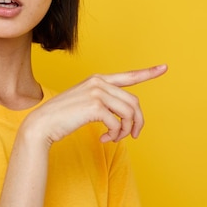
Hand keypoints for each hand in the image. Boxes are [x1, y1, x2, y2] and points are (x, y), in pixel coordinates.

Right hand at [23, 64, 166, 146]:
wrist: (43, 124)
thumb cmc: (64, 117)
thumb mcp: (86, 104)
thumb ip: (105, 103)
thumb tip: (127, 117)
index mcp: (97, 79)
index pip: (128, 76)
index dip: (148, 73)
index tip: (164, 67)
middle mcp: (98, 82)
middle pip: (133, 102)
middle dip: (137, 121)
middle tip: (132, 136)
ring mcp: (96, 92)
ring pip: (129, 113)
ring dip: (125, 130)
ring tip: (115, 138)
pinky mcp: (94, 106)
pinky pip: (117, 123)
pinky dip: (115, 135)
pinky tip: (105, 139)